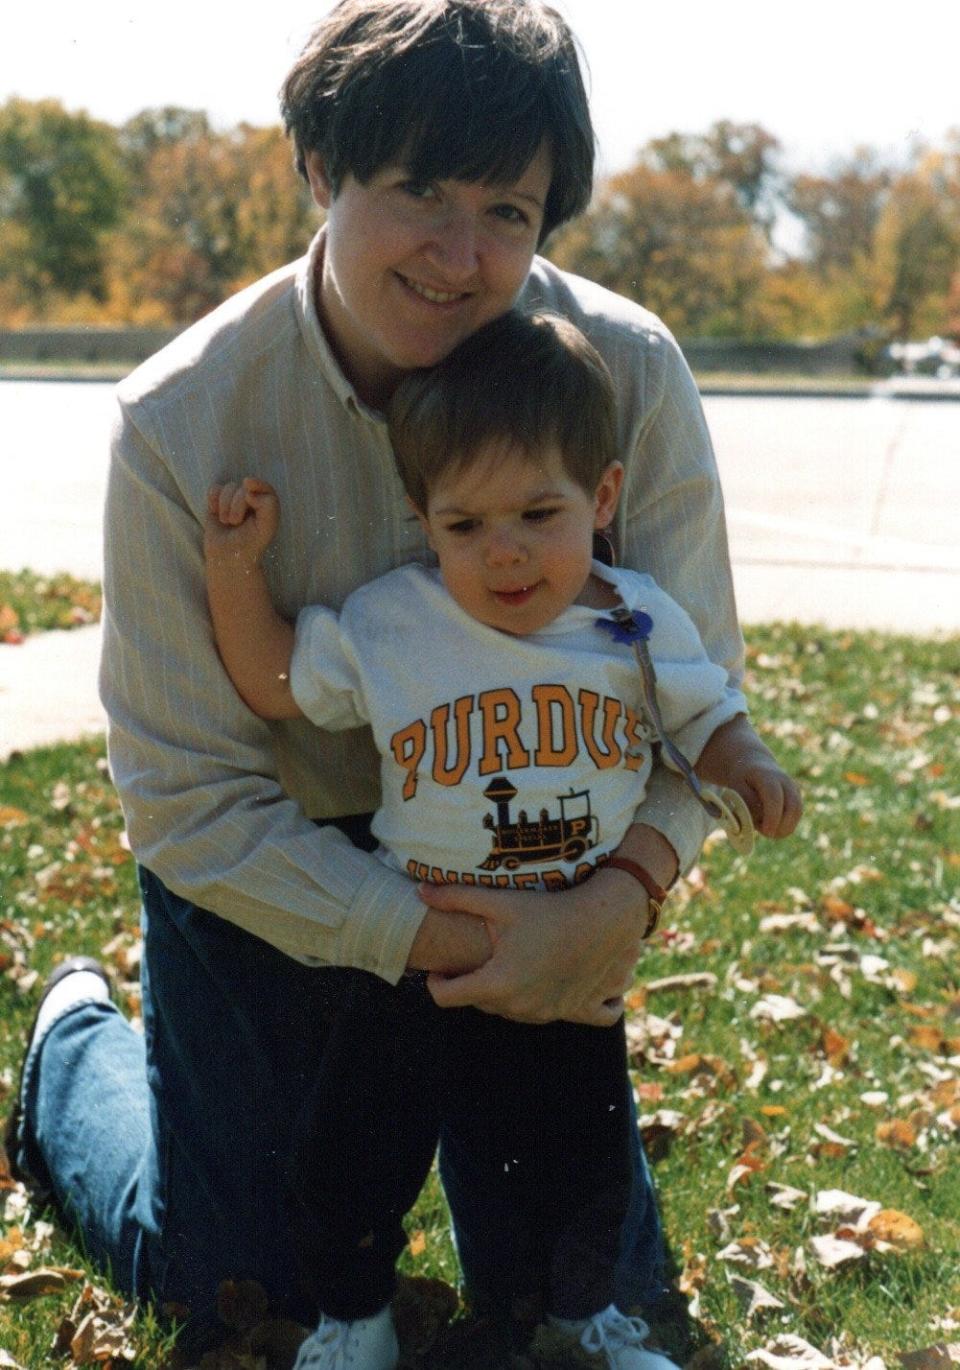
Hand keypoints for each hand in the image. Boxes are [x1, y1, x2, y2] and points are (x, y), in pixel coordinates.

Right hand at [204, 478, 279, 566]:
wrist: (228, 557)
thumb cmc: (250, 544)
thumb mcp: (266, 527)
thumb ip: (268, 506)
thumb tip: (249, 491)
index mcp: (266, 506)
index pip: (265, 488)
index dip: (257, 484)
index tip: (248, 487)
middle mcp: (251, 501)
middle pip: (244, 488)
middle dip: (237, 504)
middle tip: (235, 522)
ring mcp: (233, 501)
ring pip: (229, 487)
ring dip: (225, 505)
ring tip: (227, 522)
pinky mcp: (217, 503)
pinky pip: (214, 490)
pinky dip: (213, 500)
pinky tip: (215, 512)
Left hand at [416, 868, 649, 1025]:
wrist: (603, 919)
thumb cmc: (548, 909)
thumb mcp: (500, 902)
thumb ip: (457, 898)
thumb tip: (419, 891)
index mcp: (496, 983)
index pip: (446, 997)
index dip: (436, 982)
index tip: (440, 969)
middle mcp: (519, 1006)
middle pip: (479, 1003)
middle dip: (474, 983)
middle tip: (477, 957)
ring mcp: (546, 1013)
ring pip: (511, 1010)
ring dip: (505, 992)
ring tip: (509, 962)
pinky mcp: (573, 1012)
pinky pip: (555, 1018)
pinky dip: (547, 1006)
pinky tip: (546, 985)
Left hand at [697, 716, 801, 838]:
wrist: (753, 764)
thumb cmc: (742, 778)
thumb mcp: (736, 786)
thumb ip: (745, 801)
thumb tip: (757, 817)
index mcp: (767, 776)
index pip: (774, 798)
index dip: (772, 817)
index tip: (766, 832)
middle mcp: (785, 781)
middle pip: (793, 807)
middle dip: (781, 827)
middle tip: (765, 833)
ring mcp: (793, 788)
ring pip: (797, 813)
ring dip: (783, 827)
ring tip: (764, 827)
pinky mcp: (796, 796)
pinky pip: (795, 816)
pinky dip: (784, 825)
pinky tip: (770, 824)